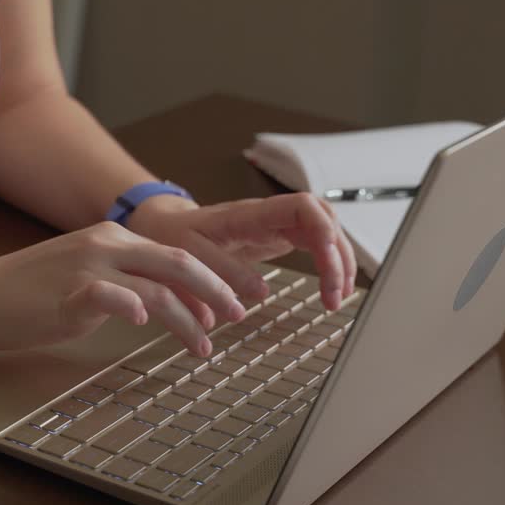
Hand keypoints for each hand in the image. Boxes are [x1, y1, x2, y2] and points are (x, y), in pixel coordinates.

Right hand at [0, 222, 246, 355]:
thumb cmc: (33, 292)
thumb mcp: (88, 275)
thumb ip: (128, 283)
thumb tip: (168, 307)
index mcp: (115, 238)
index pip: (177, 254)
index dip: (212, 280)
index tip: (234, 305)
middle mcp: (106, 244)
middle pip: (179, 262)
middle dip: (216, 291)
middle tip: (239, 317)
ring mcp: (88, 267)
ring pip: (156, 287)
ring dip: (187, 320)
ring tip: (203, 347)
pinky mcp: (68, 293)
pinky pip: (110, 295)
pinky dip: (133, 306)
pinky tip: (144, 323)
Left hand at [126, 192, 356, 310]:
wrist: (165, 227)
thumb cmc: (174, 237)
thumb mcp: (188, 255)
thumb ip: (220, 272)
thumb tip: (258, 293)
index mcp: (248, 214)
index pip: (300, 206)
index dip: (323, 228)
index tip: (329, 258)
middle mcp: (270, 215)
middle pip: (323, 221)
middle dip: (338, 256)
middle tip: (335, 295)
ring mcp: (278, 225)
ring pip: (325, 232)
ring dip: (339, 263)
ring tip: (338, 298)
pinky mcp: (279, 237)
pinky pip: (315, 245)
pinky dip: (329, 266)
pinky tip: (332, 290)